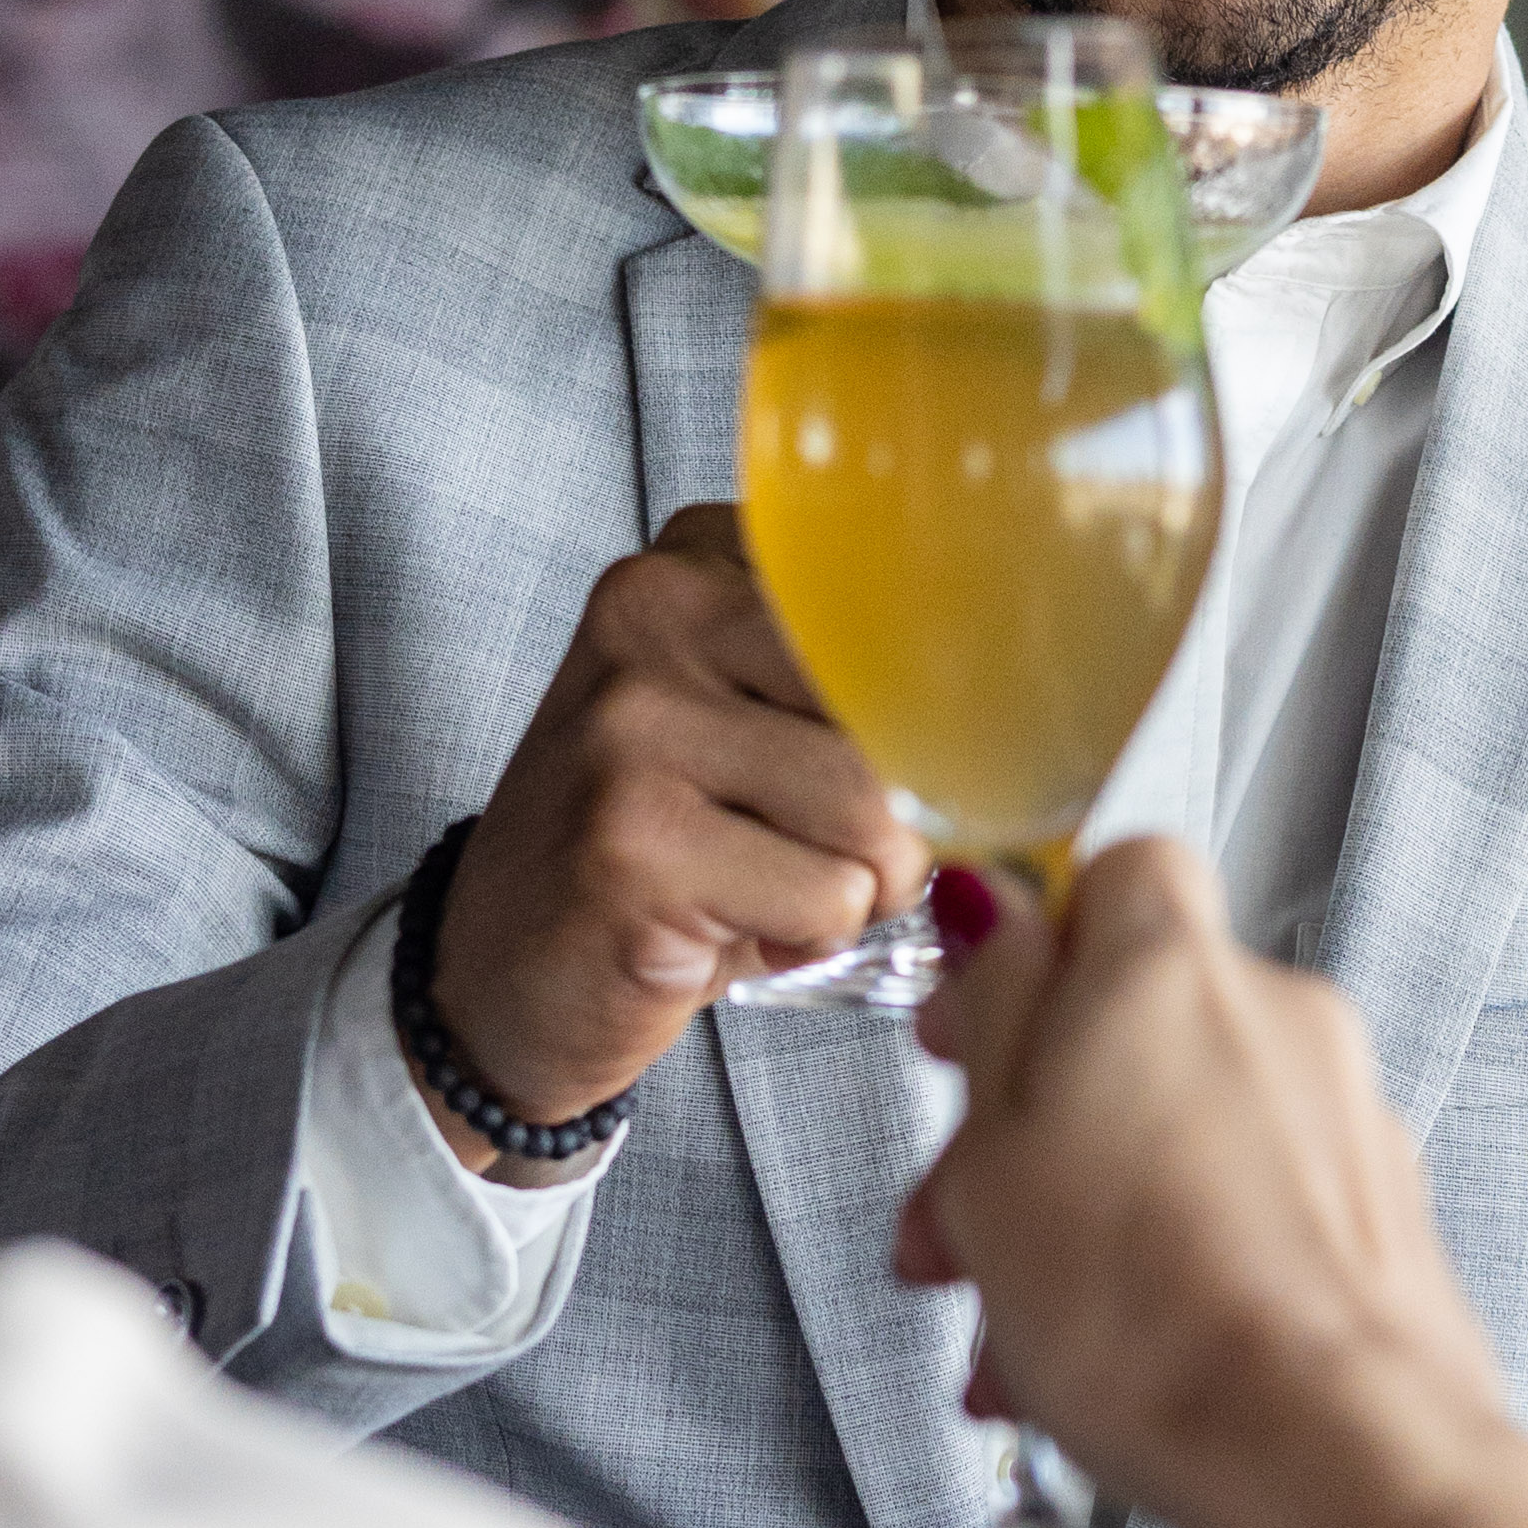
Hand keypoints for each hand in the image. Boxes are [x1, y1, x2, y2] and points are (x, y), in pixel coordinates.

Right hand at [422, 508, 916, 1163]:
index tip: (897, 755)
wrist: (498, 971)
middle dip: (902, 812)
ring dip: (860, 886)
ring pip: (876, 810)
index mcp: (693, 556)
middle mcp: (654, 612)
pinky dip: (811, 936)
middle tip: (824, 851)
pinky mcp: (632, 840)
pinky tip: (732, 928)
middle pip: (898, 707)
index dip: (932, 709)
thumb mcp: (746, 722)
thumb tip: (1028, 716)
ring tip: (775, 889)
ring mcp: (633, 724)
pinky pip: (829, 896)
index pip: (900, 602)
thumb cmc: (654, 851)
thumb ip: (855, 683)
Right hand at [894, 835, 1519, 1527]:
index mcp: (1172, 971)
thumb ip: (996, 1013)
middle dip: (1035, 1130)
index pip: (1113, 874)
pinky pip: (1251, 1213)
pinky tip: (1119, 1366)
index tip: (971, 1034)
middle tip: (962, 1229)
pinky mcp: (1382, 1222)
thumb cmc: (1158, 1321)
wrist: (1339, 1454)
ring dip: (1092, 1222)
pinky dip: (1179, 1267)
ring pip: (1183, 1139)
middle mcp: (1281, 1021)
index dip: (1032, 951)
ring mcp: (1346, 1122)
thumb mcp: (997, 1152)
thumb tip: (991, 915)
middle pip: (1136, 1030)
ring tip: (1021, 1344)